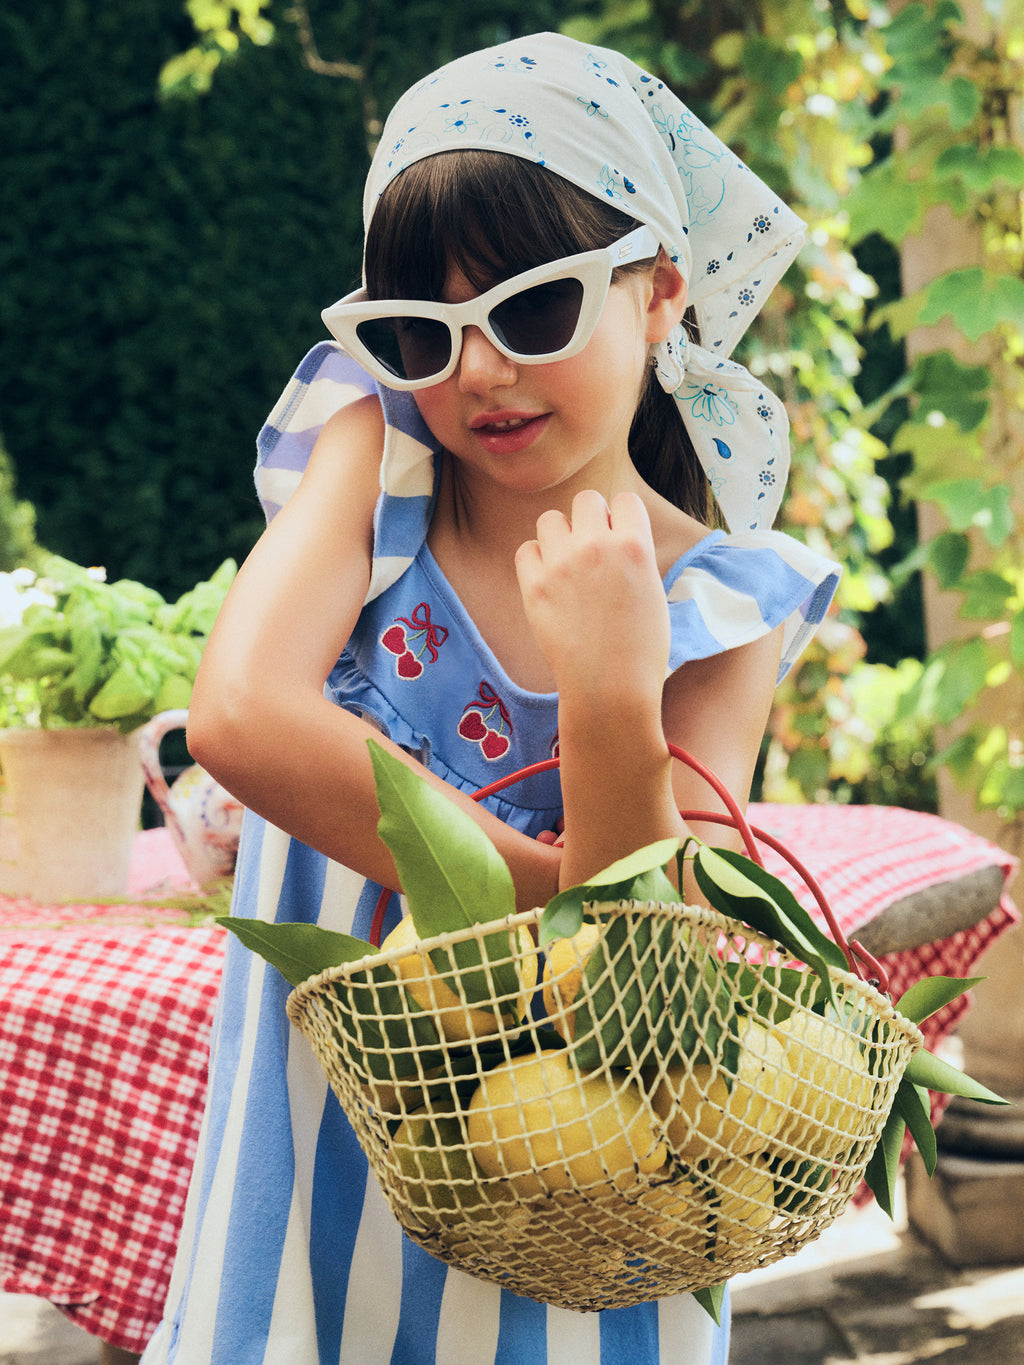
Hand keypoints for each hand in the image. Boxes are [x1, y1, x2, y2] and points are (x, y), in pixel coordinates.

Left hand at [514, 490, 670, 708]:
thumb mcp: (653, 591)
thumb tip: (617, 533)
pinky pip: (525, 550)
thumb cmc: (641, 649)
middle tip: (593, 551)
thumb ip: (634, 555)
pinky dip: (535, 561)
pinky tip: (549, 581)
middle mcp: (596, 547)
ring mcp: (561, 565)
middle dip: (590, 520)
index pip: (625, 500)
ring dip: (560, 536)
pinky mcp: (534, 587)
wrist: (611, 689)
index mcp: (635, 546)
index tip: (619, 539)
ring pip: (550, 520)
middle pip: (586, 500)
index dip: (622, 518)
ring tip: (568, 565)